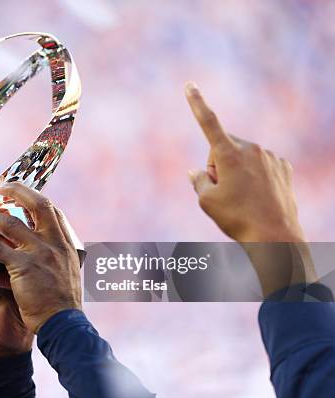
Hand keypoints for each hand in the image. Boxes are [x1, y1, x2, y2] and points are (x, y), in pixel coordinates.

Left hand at [0, 182, 81, 333]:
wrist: (63, 326)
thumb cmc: (62, 307)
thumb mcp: (64, 277)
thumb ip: (48, 262)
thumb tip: (25, 259)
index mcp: (66, 245)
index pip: (52, 211)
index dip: (34, 198)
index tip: (19, 191)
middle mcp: (55, 243)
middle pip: (36, 205)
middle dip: (15, 190)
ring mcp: (39, 253)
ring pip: (7, 223)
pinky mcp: (23, 266)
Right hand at [185, 82, 304, 242]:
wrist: (275, 237)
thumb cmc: (236, 219)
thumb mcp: (206, 201)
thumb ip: (197, 180)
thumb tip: (196, 171)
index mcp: (229, 154)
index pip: (208, 123)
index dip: (196, 103)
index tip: (190, 85)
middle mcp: (252, 150)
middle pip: (223, 149)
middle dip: (217, 165)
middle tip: (222, 192)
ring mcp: (270, 157)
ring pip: (242, 158)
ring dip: (236, 172)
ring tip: (242, 199)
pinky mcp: (283, 167)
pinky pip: (261, 166)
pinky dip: (254, 177)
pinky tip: (257, 196)